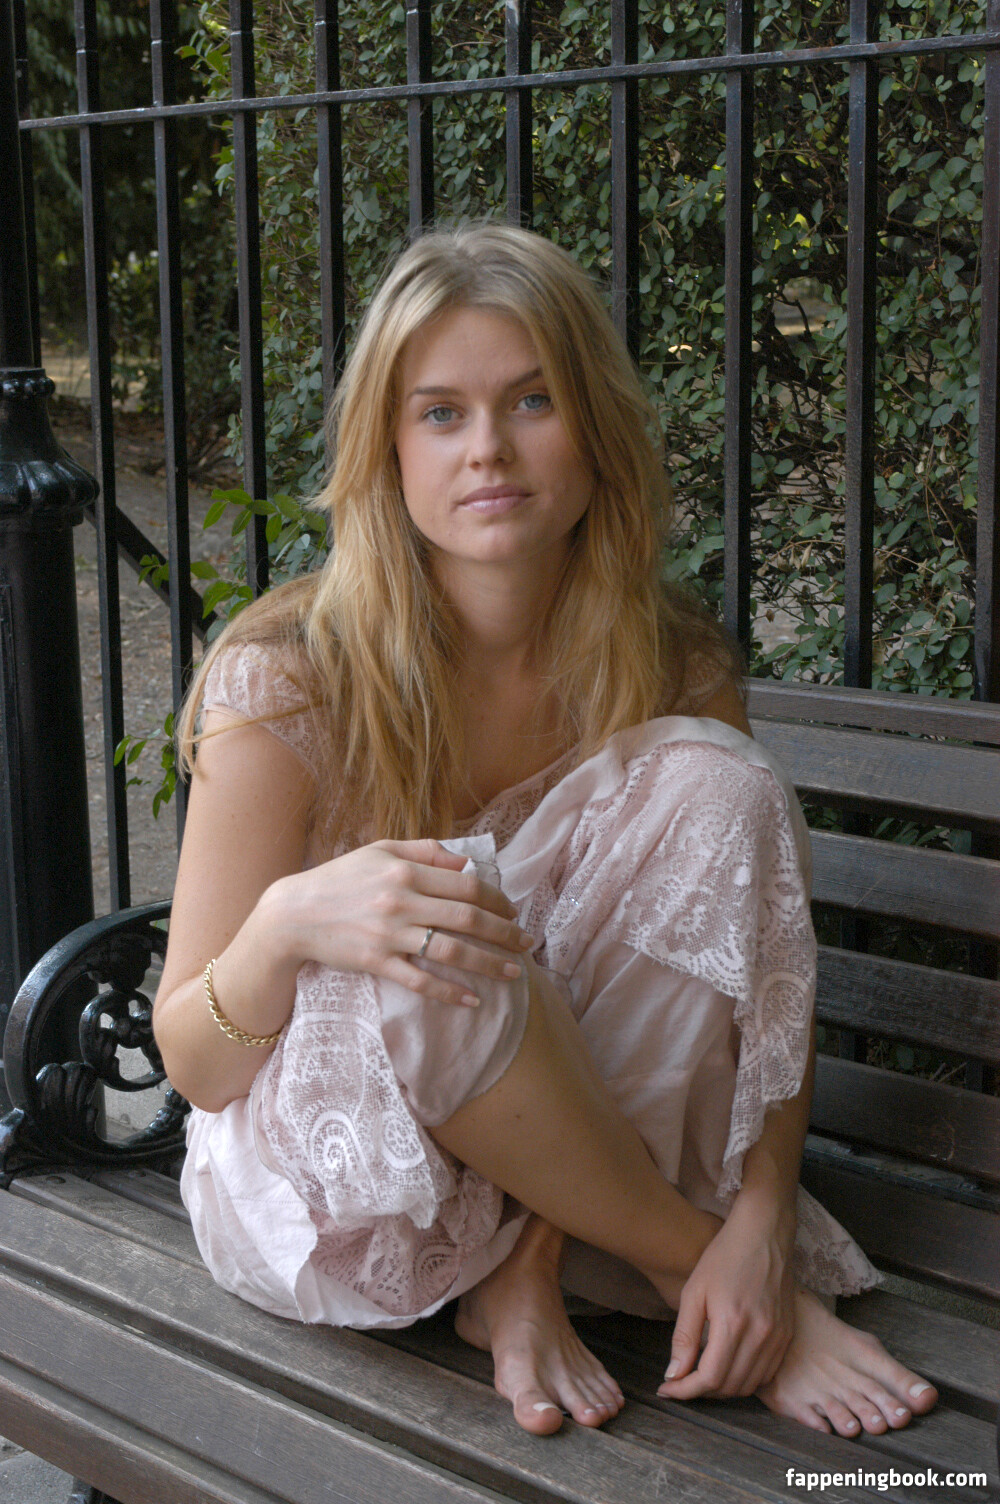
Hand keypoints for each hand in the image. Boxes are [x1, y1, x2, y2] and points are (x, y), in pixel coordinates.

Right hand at [272, 837, 533, 1006]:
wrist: (292, 914)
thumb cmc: (338, 878)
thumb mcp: (379, 851)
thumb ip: (424, 851)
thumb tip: (464, 862)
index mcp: (405, 870)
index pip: (466, 885)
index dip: (497, 899)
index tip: (513, 910)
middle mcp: (401, 900)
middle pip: (468, 918)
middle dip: (505, 932)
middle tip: (527, 944)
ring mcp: (390, 934)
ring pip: (452, 951)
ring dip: (489, 964)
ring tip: (514, 974)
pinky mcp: (376, 962)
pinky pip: (421, 980)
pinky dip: (450, 992)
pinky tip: (473, 1000)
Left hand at [657, 1196, 795, 1399]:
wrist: (764, 1234)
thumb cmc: (724, 1257)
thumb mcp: (694, 1292)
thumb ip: (684, 1337)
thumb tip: (674, 1376)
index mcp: (734, 1324)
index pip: (709, 1378)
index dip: (685, 1390)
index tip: (667, 1389)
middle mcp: (761, 1336)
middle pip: (729, 1387)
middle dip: (701, 1390)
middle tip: (681, 1379)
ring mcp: (779, 1337)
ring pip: (749, 1385)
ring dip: (723, 1388)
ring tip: (702, 1373)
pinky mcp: (788, 1334)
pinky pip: (766, 1373)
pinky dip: (745, 1378)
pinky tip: (729, 1363)